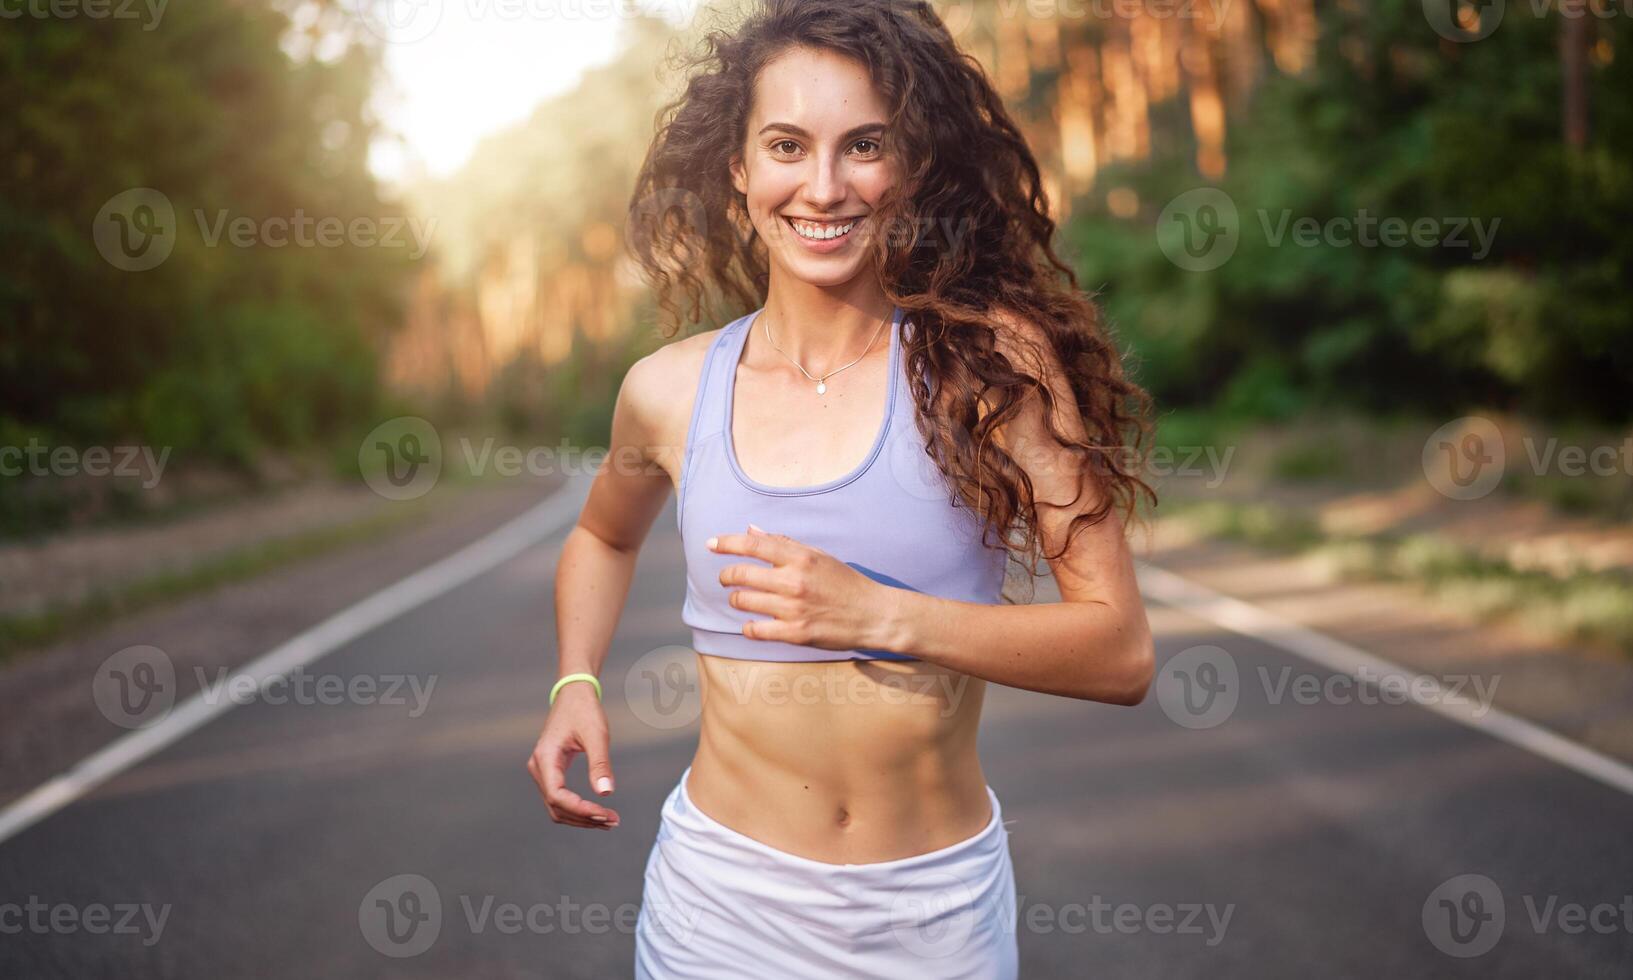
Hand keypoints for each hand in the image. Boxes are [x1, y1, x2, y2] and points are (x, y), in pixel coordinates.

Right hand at [525, 682, 618, 829]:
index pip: (558, 796)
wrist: (574, 694)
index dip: (581, 810)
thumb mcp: (596, 734)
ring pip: (557, 807)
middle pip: (556, 807)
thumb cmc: (584, 710)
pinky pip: (560, 798)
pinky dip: (578, 809)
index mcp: (545, 758)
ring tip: (608, 820)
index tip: (605, 814)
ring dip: (581, 817)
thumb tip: (606, 793)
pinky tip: (597, 812)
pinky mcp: (550, 772)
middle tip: (612, 821)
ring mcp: (542, 771)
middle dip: (584, 818)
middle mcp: (538, 768)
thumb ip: (600, 764)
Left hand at [707, 523, 893, 651]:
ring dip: (736, 600)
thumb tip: (751, 529)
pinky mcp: (796, 633)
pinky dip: (748, 627)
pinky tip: (751, 624)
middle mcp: (794, 580)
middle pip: (742, 574)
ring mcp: (793, 608)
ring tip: (740, 599)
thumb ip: (784, 543)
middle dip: (727, 575)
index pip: (753, 544)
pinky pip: (756, 630)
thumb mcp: (818, 556)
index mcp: (800, 557)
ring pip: (744, 601)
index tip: (710, 544)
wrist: (873, 615)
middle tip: (726, 578)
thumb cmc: (845, 583)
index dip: (727, 543)